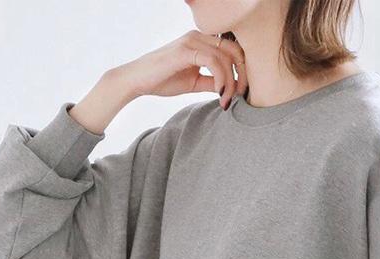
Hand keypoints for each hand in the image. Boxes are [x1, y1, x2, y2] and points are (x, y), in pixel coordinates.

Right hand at [68, 31, 245, 135]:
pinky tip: (220, 94)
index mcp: (202, 41)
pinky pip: (214, 62)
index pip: (233, 50)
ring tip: (226, 101)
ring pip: (226, 58)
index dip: (243, 71)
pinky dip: (222, 79)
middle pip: (235, 51)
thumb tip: (231, 89)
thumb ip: (212, 82)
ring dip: (232, 83)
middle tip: (240, 97)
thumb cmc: (161, 80)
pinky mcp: (186, 49)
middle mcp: (200, 36)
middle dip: (243, 76)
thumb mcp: (193, 83)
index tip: (241, 93)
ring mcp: (193, 40)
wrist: (136, 81)